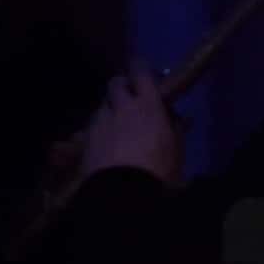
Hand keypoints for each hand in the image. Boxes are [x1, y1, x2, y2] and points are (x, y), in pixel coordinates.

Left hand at [74, 63, 180, 185]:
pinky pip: (94, 126)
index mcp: (147, 105)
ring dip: (110, 110)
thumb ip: (176, 128)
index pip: (140, 71)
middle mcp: (121, 107)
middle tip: (130, 98)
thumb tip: (178, 116)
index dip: (141, 68)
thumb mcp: (176, 150)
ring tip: (117, 127)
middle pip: (115, 83)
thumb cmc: (158, 170)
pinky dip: (101, 130)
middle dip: (122, 86)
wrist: (123, 194)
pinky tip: (107, 145)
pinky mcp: (86, 140)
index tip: (145, 71)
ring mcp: (100, 122)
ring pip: (103, 105)